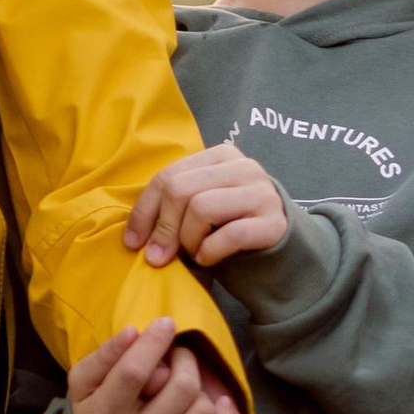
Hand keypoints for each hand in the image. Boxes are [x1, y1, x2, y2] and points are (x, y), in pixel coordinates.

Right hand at [70, 321, 251, 413]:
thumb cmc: (95, 412)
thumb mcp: (84, 383)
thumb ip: (105, 355)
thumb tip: (134, 331)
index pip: (134, 372)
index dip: (154, 341)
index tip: (166, 322)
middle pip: (181, 387)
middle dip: (184, 359)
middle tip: (177, 355)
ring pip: (204, 410)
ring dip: (199, 389)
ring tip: (184, 386)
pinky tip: (214, 405)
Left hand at [124, 141, 290, 269]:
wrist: (281, 248)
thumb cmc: (230, 227)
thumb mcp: (201, 207)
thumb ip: (173, 206)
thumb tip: (135, 237)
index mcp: (221, 156)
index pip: (169, 176)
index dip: (144, 211)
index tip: (132, 242)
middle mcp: (244, 167)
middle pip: (181, 190)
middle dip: (163, 228)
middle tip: (157, 257)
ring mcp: (262, 192)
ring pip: (201, 209)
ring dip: (188, 240)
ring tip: (193, 254)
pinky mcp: (274, 222)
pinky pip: (230, 234)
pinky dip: (211, 251)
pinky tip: (209, 258)